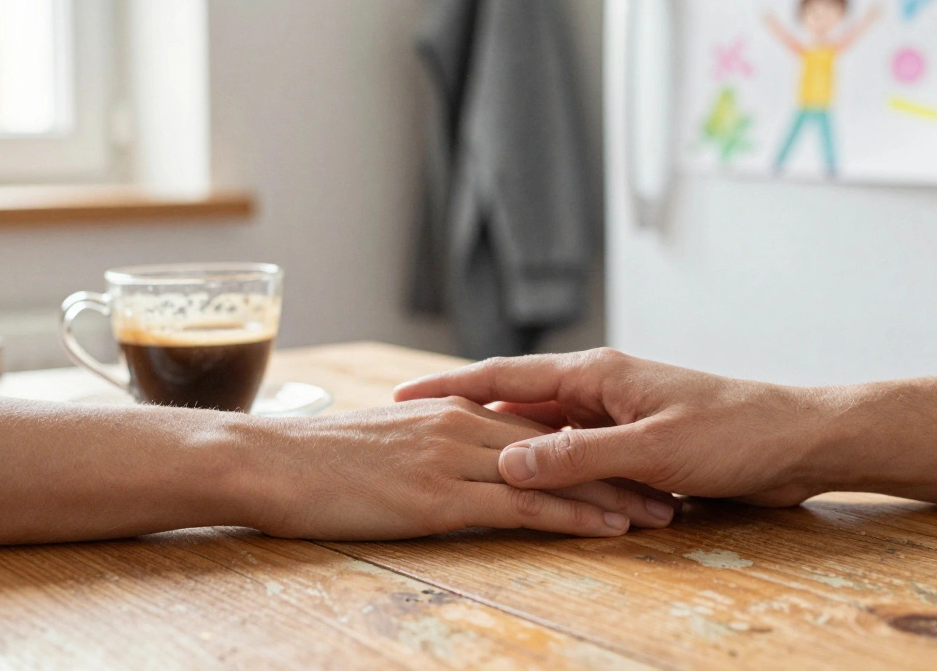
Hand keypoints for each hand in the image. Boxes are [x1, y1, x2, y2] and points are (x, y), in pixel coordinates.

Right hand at [242, 397, 676, 539]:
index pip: (538, 418)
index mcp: (452, 409)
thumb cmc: (317, 457)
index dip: (590, 438)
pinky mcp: (442, 496)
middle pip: (562, 444)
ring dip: (612, 493)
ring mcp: (455, 458)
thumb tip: (465, 457)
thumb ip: (434, 443)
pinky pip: (523, 505)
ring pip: (554, 472)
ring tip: (660, 513)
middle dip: (619, 465)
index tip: (633, 454)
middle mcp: (463, 425)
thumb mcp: (387, 440)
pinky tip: (607, 527)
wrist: (268, 461)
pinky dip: (572, 515)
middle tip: (669, 486)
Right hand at [394, 349, 827, 506]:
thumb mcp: (653, 449)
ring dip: (511, 448)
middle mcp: (599, 387)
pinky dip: (552, 470)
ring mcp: (617, 413)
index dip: (450, 385)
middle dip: (468, 417)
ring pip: (546, 431)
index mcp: (597, 374)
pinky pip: (577, 454)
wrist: (801, 439)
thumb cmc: (737, 433)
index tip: (401, 395)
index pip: (506, 376)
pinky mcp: (636, 442)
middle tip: (413, 433)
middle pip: (517, 402)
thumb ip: (579, 456)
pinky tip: (529, 485)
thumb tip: (508, 460)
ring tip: (456, 462)